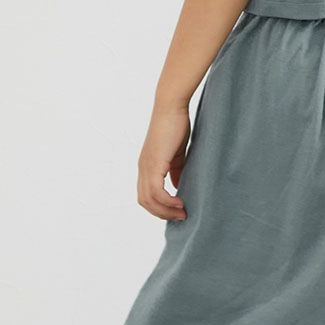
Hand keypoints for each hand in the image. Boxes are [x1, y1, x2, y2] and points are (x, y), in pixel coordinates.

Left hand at [137, 104, 190, 219]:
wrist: (171, 107)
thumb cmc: (176, 125)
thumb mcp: (177, 154)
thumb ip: (176, 170)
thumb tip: (179, 186)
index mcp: (146, 166)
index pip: (146, 195)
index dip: (159, 207)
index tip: (176, 211)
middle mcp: (142, 168)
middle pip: (144, 202)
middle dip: (162, 213)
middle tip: (181, 216)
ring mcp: (146, 166)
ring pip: (149, 200)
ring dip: (165, 210)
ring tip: (182, 212)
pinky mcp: (154, 163)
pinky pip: (156, 191)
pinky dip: (167, 201)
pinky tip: (180, 202)